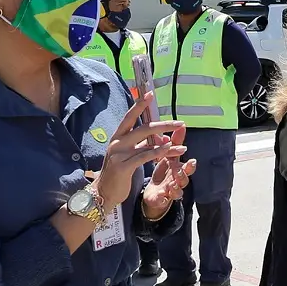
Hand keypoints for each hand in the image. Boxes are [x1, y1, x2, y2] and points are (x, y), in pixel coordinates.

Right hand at [94, 92, 187, 210]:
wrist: (103, 192)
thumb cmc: (118, 172)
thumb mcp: (128, 154)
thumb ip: (141, 144)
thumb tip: (160, 136)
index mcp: (118, 137)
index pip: (129, 117)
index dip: (139, 105)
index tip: (150, 93)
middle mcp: (117, 142)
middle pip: (143, 128)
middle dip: (163, 125)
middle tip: (180, 123)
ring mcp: (119, 154)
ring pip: (148, 143)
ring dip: (168, 145)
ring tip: (182, 147)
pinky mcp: (123, 167)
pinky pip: (145, 156)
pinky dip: (158, 152)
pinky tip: (169, 150)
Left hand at [143, 123, 197, 218]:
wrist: (155, 193)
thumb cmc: (164, 173)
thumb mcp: (169, 156)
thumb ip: (174, 142)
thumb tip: (181, 126)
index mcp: (179, 170)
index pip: (187, 167)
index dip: (190, 165)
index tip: (192, 161)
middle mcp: (178, 181)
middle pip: (185, 180)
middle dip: (184, 176)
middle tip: (179, 171)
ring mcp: (171, 191)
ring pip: (177, 192)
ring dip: (175, 188)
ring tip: (171, 185)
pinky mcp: (162, 199)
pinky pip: (164, 200)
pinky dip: (163, 199)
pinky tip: (161, 195)